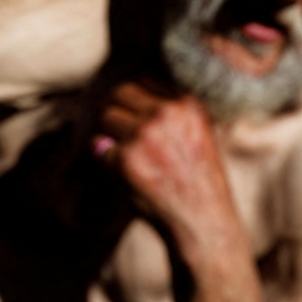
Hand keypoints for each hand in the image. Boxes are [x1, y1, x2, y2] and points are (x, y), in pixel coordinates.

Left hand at [96, 82, 234, 236]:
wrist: (203, 221)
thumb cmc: (198, 180)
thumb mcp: (199, 132)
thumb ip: (172, 110)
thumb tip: (127, 92)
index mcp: (187, 104)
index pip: (143, 80)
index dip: (136, 101)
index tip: (138, 118)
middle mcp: (165, 114)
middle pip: (119, 93)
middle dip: (117, 111)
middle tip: (121, 134)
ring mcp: (143, 135)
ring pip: (105, 116)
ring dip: (109, 134)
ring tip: (127, 155)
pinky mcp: (124, 160)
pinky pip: (98, 146)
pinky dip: (105, 159)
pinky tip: (124, 173)